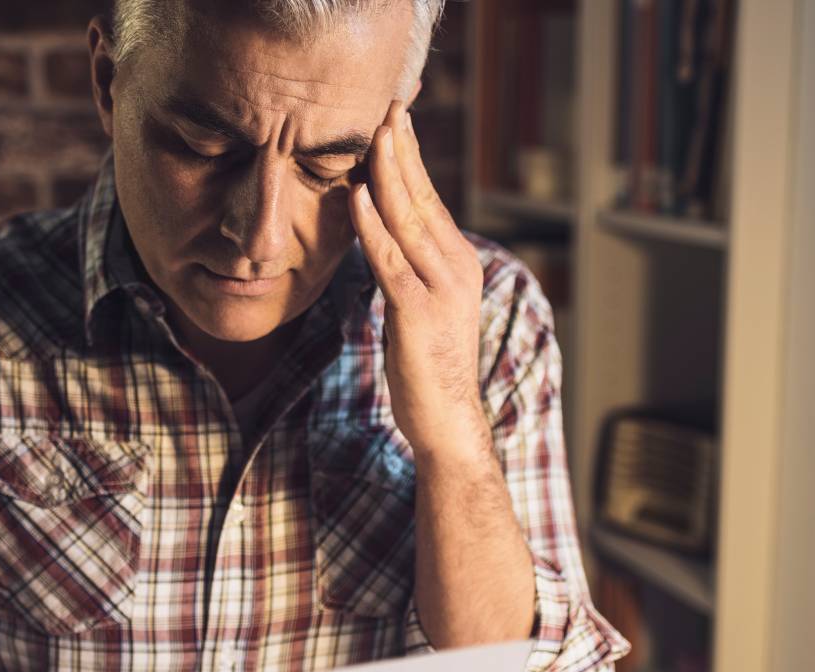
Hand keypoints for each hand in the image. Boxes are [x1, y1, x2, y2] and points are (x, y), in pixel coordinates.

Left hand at [350, 100, 489, 463]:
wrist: (448, 418)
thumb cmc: (428, 363)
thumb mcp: (422, 303)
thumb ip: (409, 265)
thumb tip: (383, 230)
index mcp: (457, 261)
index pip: (430, 199)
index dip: (411, 159)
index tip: (394, 122)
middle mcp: (455, 266)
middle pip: (423, 198)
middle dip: (403, 152)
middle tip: (387, 109)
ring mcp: (439, 288)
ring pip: (408, 219)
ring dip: (389, 175)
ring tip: (374, 137)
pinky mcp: (417, 311)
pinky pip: (389, 259)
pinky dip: (372, 225)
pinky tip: (358, 196)